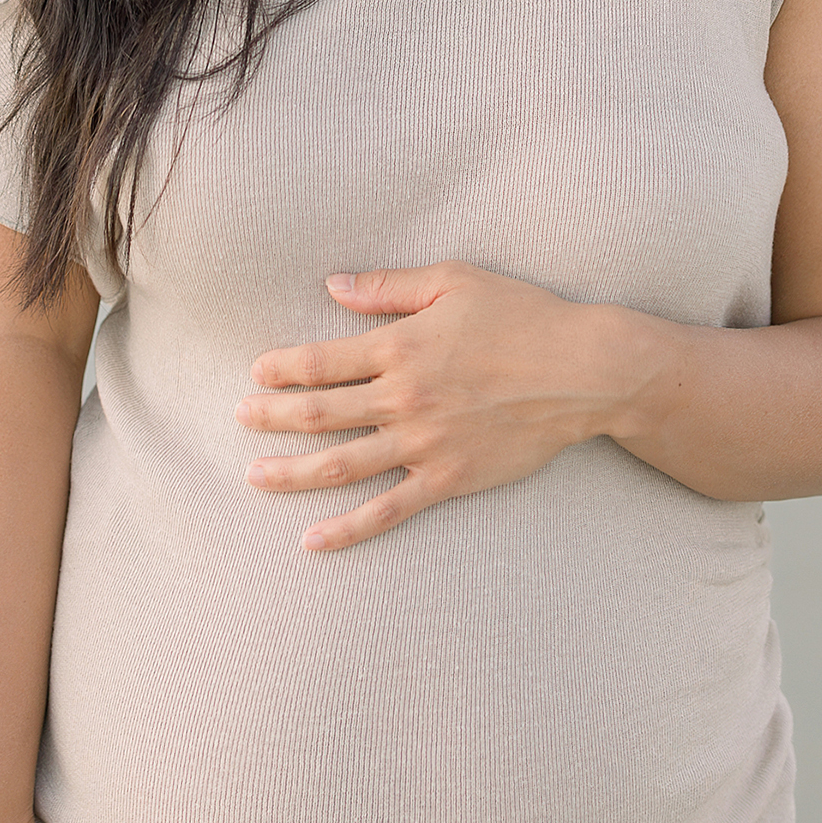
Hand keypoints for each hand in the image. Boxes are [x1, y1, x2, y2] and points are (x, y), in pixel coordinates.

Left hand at [239, 263, 635, 551]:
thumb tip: (333, 285)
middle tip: (239, 419)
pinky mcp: (447, 478)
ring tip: (254, 476)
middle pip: (319, 414)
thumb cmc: (522, 316)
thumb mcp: (454, 281)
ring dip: (290, 473)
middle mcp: (403, 397)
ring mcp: (423, 443)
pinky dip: (346, 529)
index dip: (281, 368)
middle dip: (271, 417)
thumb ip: (389, 286)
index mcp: (401, 346)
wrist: (583, 370)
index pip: (321, 362)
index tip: (256, 373)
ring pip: (339, 465)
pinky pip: (387, 510)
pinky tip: (311, 541)